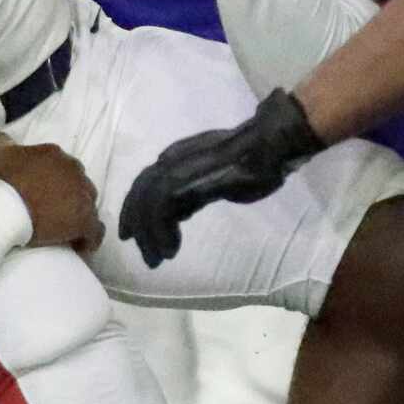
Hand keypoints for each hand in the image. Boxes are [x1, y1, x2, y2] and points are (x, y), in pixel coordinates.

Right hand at [0, 135, 102, 252]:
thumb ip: (0, 143)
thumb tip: (6, 144)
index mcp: (53, 154)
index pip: (62, 167)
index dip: (54, 183)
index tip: (42, 196)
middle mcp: (72, 169)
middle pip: (78, 184)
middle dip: (68, 198)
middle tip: (50, 214)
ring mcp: (81, 194)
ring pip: (88, 206)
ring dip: (77, 216)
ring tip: (62, 231)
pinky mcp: (83, 220)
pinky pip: (95, 231)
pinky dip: (88, 239)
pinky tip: (78, 246)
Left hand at [118, 89, 320, 268]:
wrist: (268, 145)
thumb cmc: (252, 160)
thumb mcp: (214, 178)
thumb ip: (193, 190)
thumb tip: (180, 210)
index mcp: (177, 157)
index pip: (146, 181)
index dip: (136, 207)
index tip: (134, 232)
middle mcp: (172, 161)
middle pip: (140, 192)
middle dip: (136, 223)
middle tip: (140, 249)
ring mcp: (180, 170)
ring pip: (148, 204)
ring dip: (149, 235)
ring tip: (158, 258)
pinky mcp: (190, 182)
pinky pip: (163, 210)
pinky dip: (162, 233)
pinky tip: (171, 250)